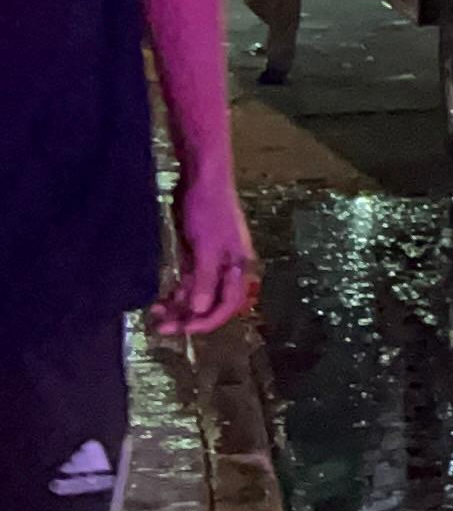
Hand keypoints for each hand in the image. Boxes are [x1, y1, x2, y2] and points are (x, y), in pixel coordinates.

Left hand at [147, 177, 258, 335]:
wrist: (203, 179)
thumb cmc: (209, 210)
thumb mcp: (206, 246)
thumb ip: (204, 279)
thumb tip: (200, 311)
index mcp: (238, 266)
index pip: (229, 304)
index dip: (208, 321)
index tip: (184, 330)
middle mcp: (228, 268)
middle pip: (213, 303)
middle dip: (190, 318)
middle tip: (163, 329)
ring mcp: (212, 262)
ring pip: (198, 294)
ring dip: (180, 307)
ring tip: (156, 315)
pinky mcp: (198, 254)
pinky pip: (190, 282)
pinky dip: (177, 293)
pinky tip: (161, 299)